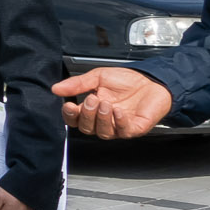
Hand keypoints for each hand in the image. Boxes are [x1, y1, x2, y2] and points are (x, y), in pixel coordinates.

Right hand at [53, 67, 172, 139]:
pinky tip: (118, 111)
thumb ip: (78, 84)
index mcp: (92, 109)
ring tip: (106, 103)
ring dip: (101, 118)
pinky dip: (118, 121)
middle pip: (86, 128)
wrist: (153, 80)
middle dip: (87, 114)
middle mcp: (104, 121)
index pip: (75, 120)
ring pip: (102, 132)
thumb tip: (56, 88)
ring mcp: (118, 126)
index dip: (70, 115)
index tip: (69, 105)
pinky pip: (122, 131)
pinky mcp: (133, 128)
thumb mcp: (98, 77)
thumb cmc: (128, 80)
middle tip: (92, 99)